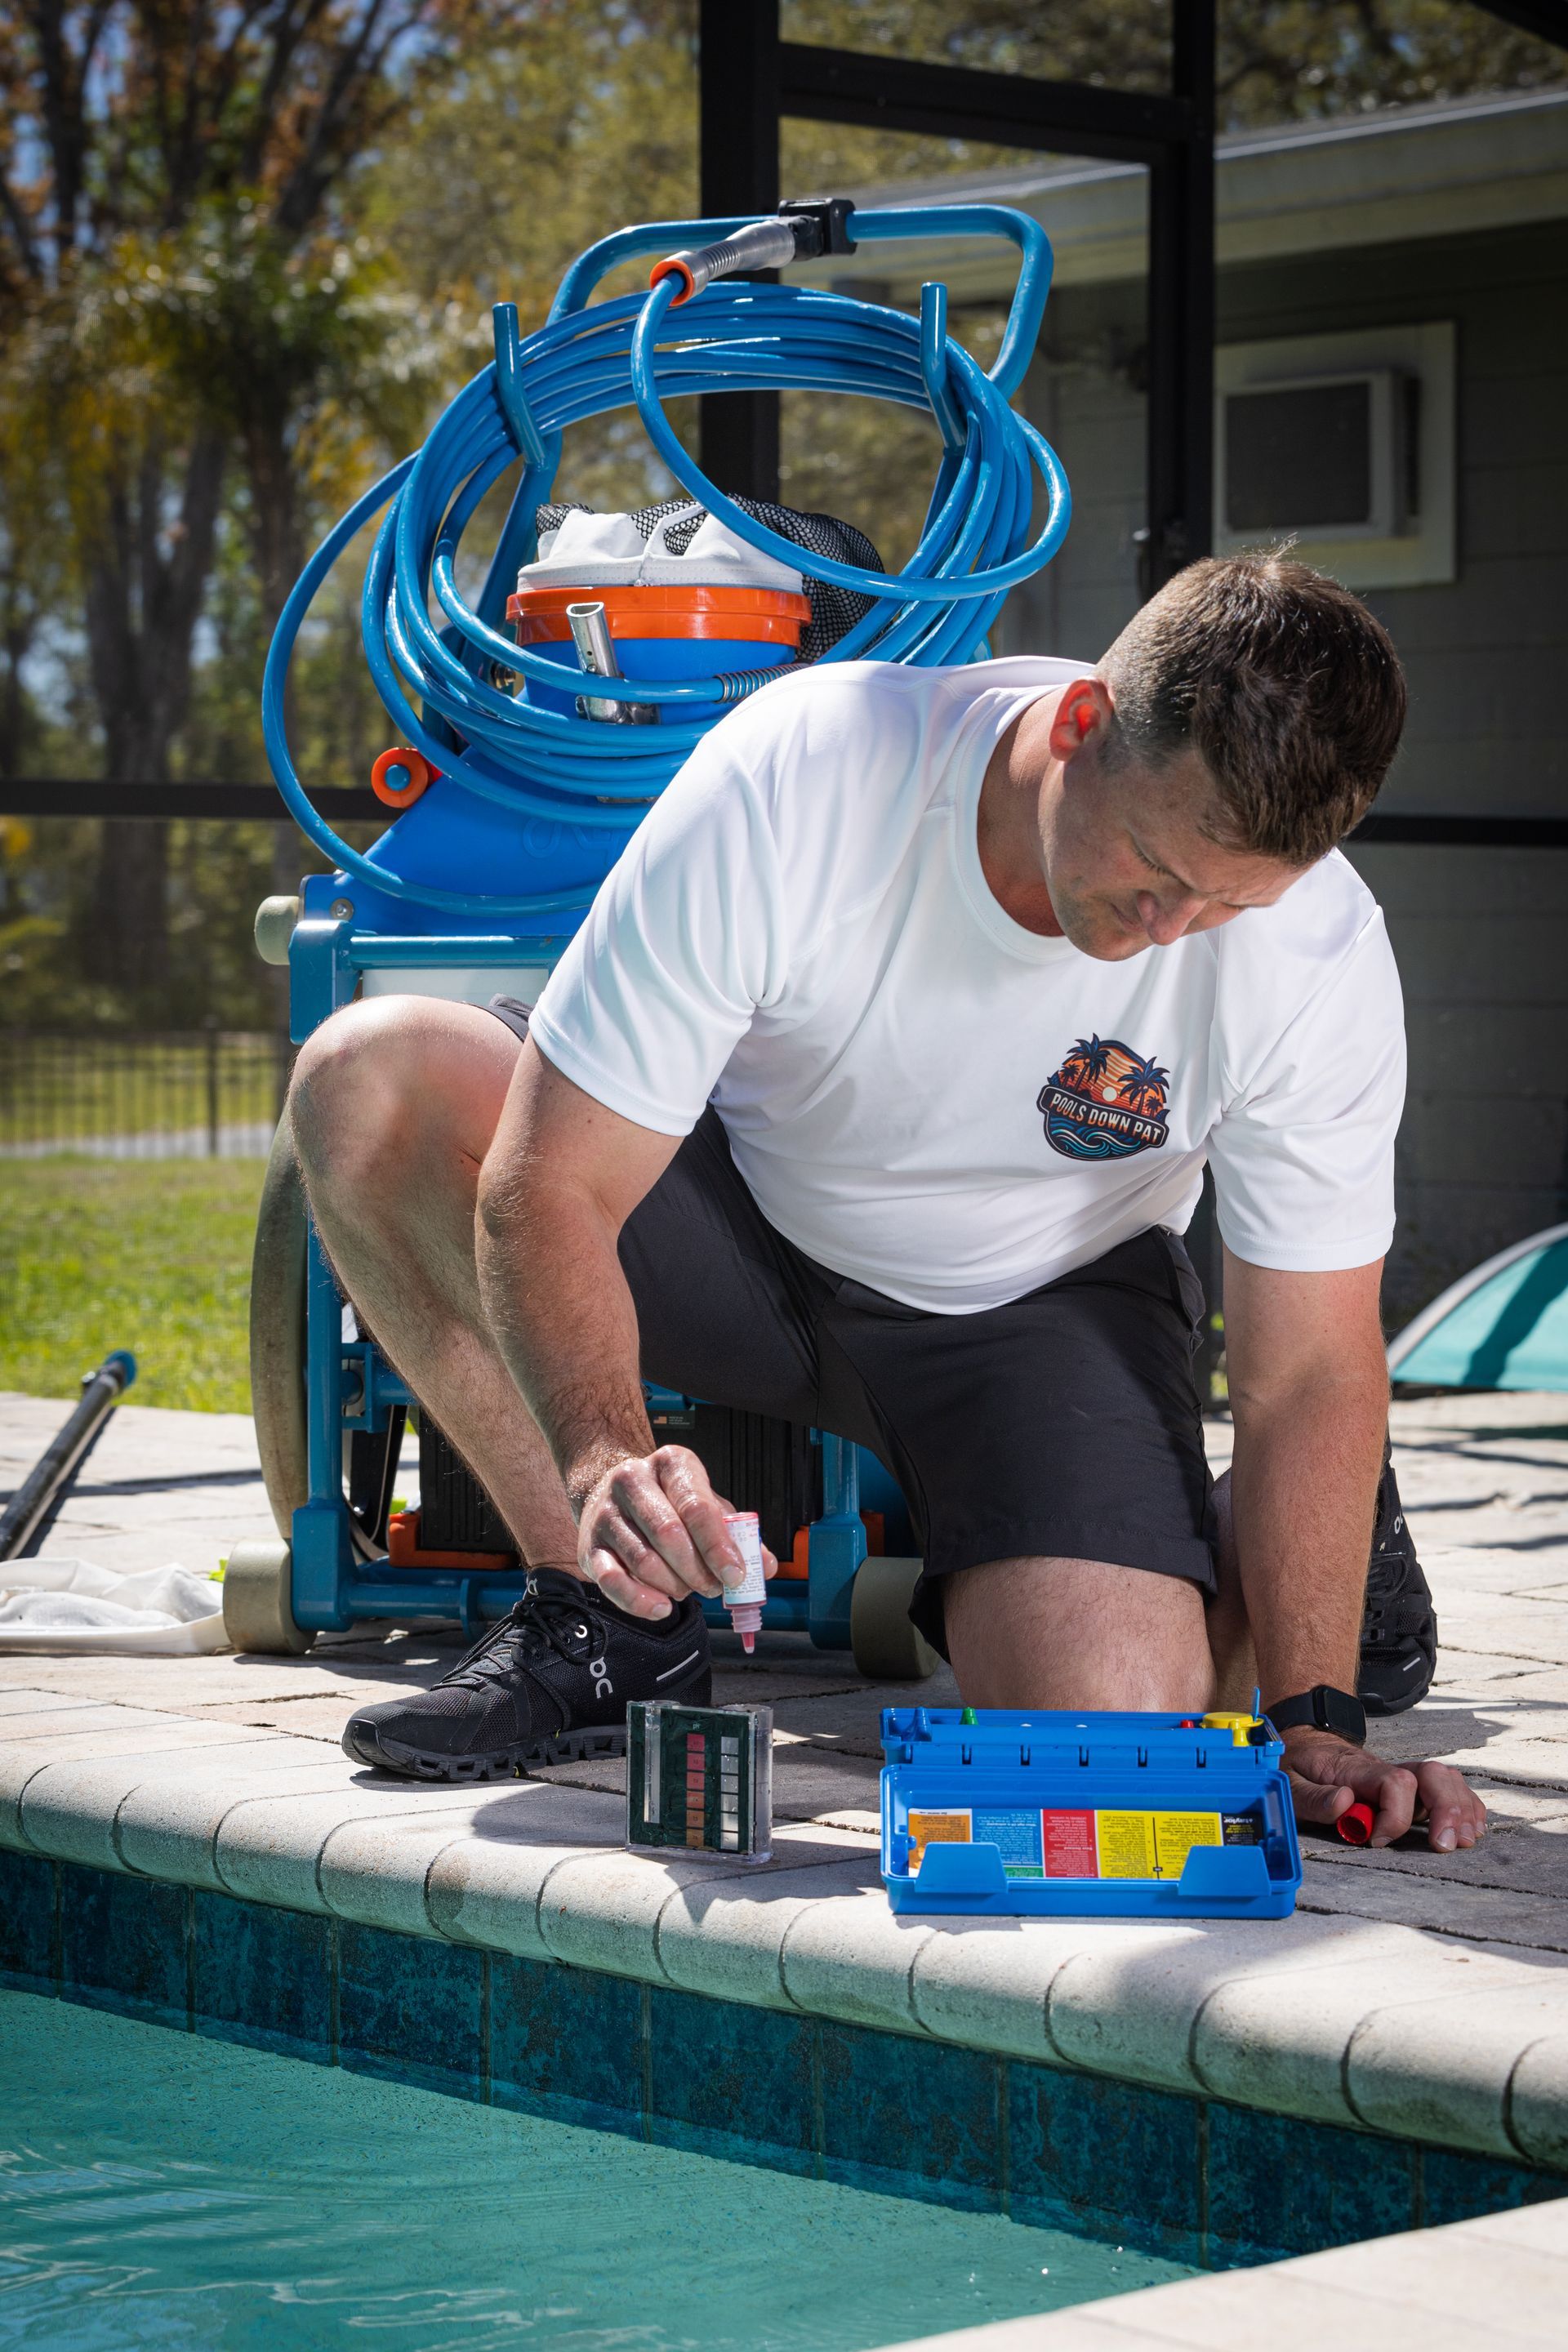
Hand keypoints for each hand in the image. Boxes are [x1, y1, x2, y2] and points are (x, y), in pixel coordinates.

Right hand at [575, 1443, 775, 1619]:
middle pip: (669, 1535)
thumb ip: (738, 1533)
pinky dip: (639, 1601)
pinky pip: (610, 1581)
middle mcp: (632, 1481)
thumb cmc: (669, 1501)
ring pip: (643, 1561)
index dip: (718, 1546)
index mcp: (671, 1464)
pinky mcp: (589, 1546)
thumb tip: (765, 1566)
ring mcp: (606, 1513)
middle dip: (698, 1571)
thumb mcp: (707, 1503)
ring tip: (687, 1589)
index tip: (735, 1574)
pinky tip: (660, 1606)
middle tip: (713, 1588)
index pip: (696, 1506)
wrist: (611, 1489)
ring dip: (673, 1586)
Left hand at [1283, 1728, 1486, 1851]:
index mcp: (1357, 1770)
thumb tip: (1346, 1803)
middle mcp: (1387, 1771)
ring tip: (1465, 1841)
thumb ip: (1315, 1797)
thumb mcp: (1290, 1782)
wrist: (1308, 1742)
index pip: (1393, 1782)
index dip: (1394, 1815)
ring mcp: (1403, 1777)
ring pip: (1446, 1780)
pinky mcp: (1412, 1787)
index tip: (1375, 1840)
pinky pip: (1448, 1788)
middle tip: (1443, 1845)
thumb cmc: (1300, 1766)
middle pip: (1432, 1777)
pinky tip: (1472, 1828)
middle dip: (1446, 1810)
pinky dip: (1466, 1806)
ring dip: (1461, 1809)